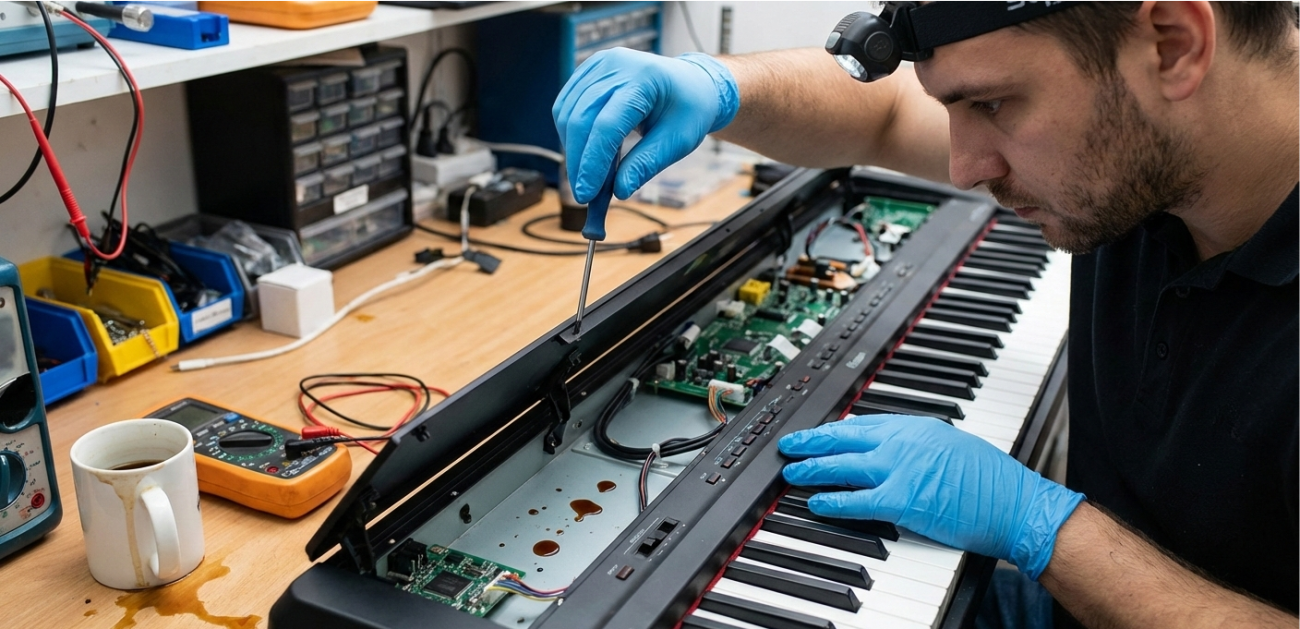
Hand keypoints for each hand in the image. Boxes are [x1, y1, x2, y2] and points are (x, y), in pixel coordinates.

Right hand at [552, 48, 739, 203]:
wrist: (692, 83)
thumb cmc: (689, 111)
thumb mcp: (677, 141)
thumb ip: (646, 164)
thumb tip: (619, 191)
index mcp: (644, 79)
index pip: (607, 125)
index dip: (592, 162)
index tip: (586, 194)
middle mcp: (616, 65)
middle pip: (581, 118)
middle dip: (577, 161)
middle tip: (583, 195)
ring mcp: (599, 64)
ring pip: (567, 113)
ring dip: (572, 150)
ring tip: (588, 176)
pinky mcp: (588, 71)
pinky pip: (566, 106)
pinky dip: (570, 135)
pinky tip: (584, 154)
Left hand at [778, 415, 1083, 579]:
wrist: (1013, 503)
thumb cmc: (991, 480)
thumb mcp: (950, 445)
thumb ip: (918, 445)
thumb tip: (894, 449)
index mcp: (916, 427)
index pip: (862, 424)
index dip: (834, 430)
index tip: (817, 433)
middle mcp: (903, 443)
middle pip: (844, 439)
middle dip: (812, 442)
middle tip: (789, 445)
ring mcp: (900, 470)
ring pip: (843, 466)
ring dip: (813, 469)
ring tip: (792, 472)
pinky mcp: (901, 501)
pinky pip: (857, 500)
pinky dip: (833, 501)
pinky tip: (816, 502)